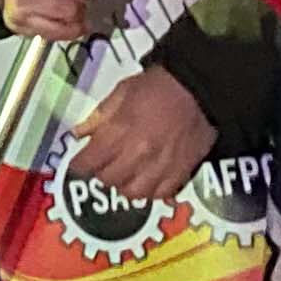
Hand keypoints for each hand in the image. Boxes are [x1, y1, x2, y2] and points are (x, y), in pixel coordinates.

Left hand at [70, 70, 213, 203]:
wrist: (201, 87)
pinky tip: (149, 179)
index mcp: (120, 131)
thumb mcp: (122, 91)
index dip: (79, 164)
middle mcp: (138, 153)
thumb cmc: (158, 85)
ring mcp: (160, 166)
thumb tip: (79, 133)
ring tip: (127, 173)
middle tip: (105, 163)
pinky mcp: (181, 172)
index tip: (80, 162)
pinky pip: (160, 194)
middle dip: (101, 172)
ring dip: (125, 185)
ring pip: (132, 193)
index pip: (88, 162)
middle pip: (108, 180)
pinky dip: (150, 190)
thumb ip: (99, 116)